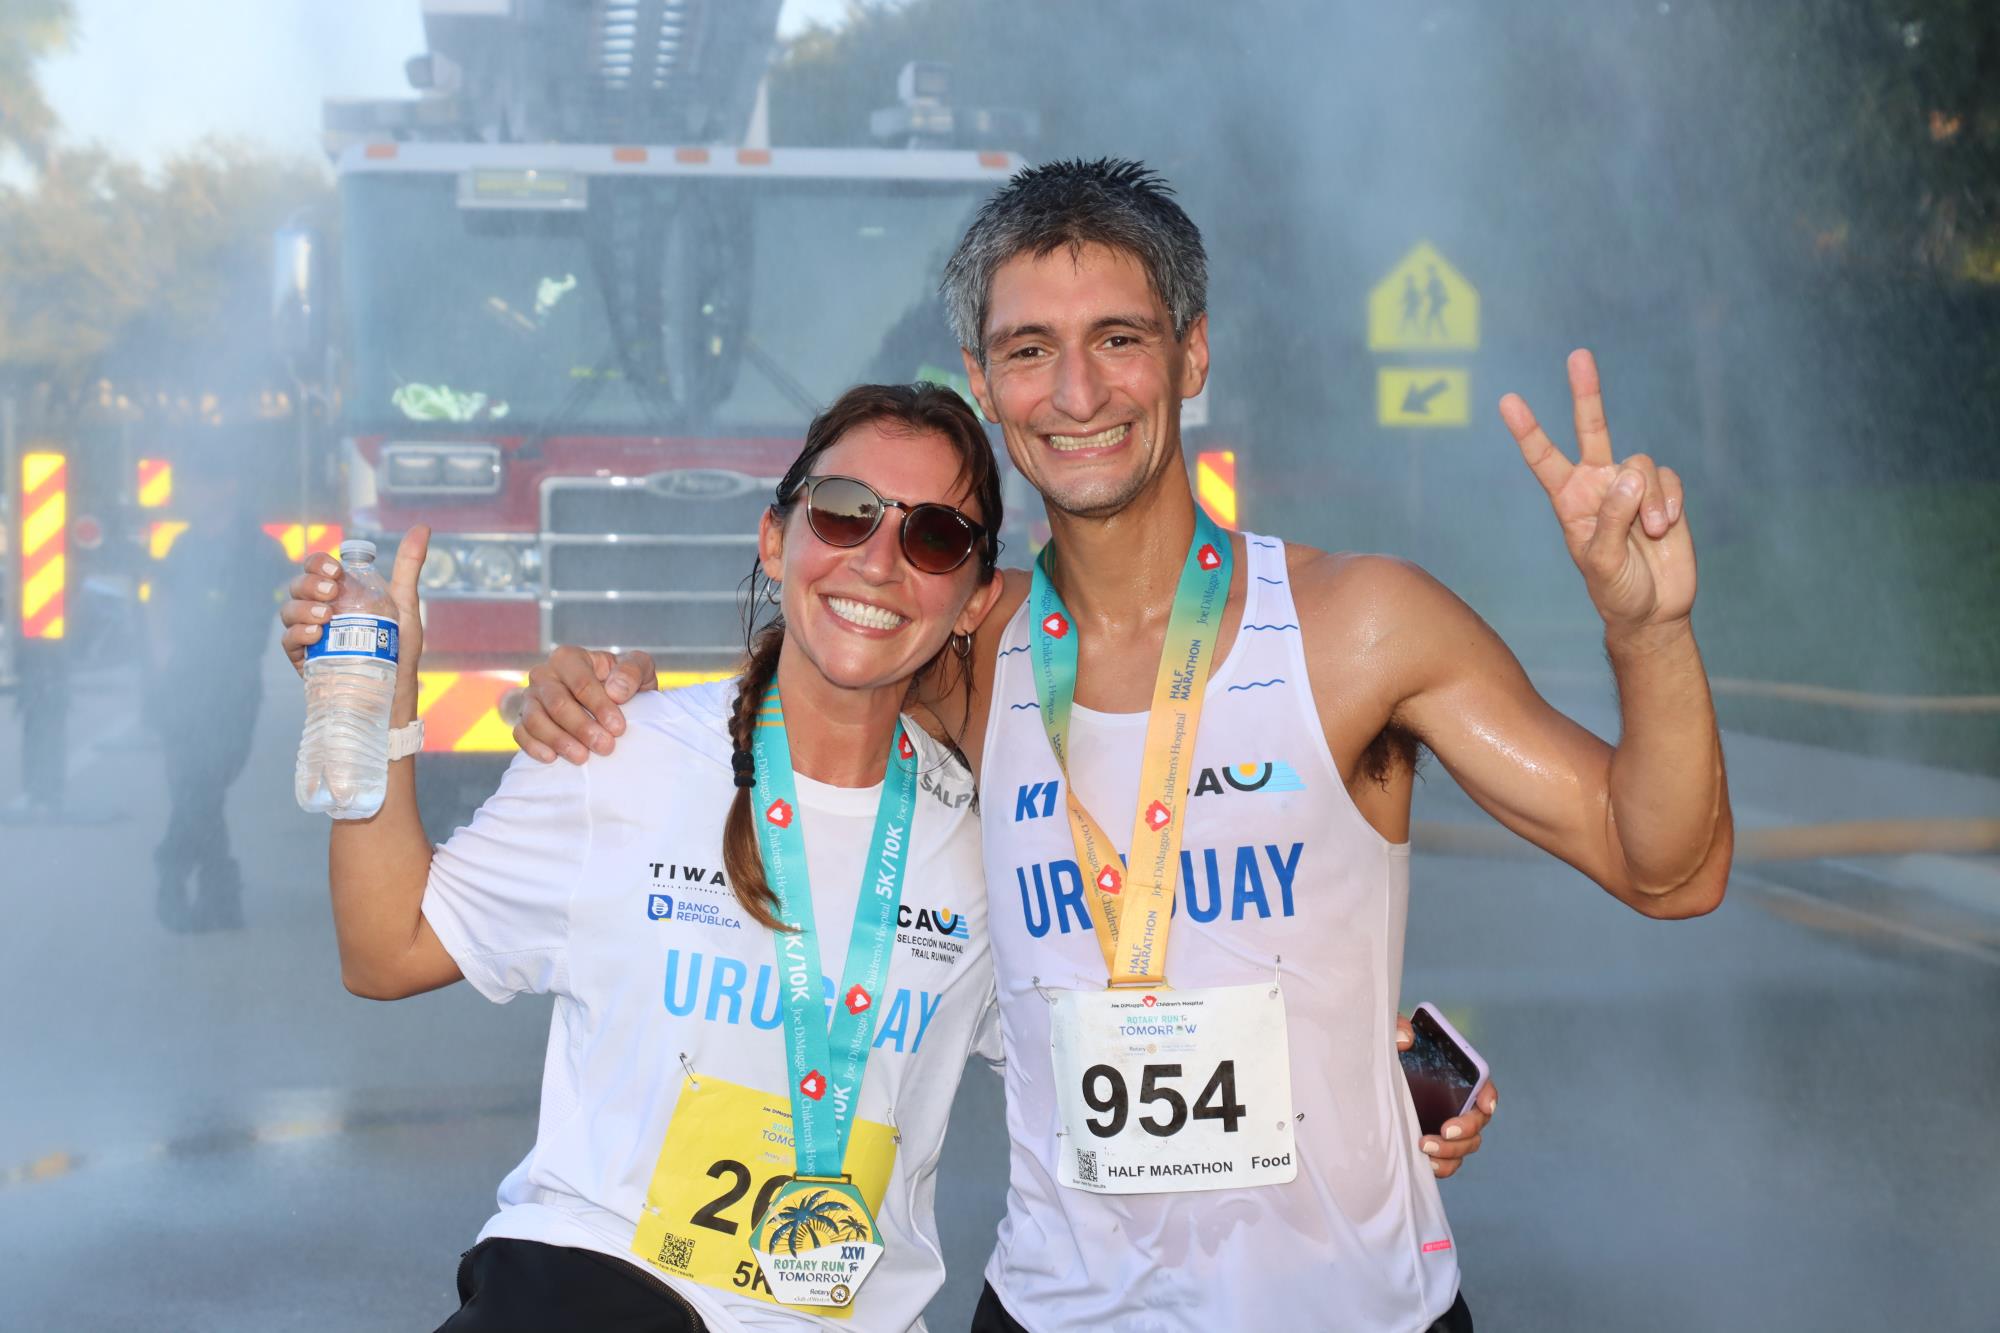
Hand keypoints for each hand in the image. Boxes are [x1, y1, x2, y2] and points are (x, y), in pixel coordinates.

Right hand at [278, 530, 429, 705]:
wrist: (393, 693)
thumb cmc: (398, 650)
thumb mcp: (404, 605)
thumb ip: (409, 566)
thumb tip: (423, 527)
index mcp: (341, 594)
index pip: (317, 568)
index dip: (319, 564)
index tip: (336, 572)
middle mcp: (321, 610)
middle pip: (299, 586)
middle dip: (310, 585)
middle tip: (333, 594)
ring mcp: (310, 634)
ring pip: (289, 611)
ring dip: (302, 608)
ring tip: (325, 617)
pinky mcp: (304, 659)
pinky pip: (289, 641)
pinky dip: (298, 634)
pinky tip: (316, 635)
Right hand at [514, 645, 658, 763]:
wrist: (608, 704)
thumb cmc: (622, 684)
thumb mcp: (639, 670)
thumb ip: (632, 672)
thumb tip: (616, 691)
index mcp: (569, 658)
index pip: (582, 683)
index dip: (600, 706)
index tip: (618, 728)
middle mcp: (544, 674)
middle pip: (558, 703)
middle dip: (582, 728)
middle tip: (606, 747)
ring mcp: (530, 697)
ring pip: (535, 719)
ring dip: (559, 740)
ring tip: (583, 758)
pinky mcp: (523, 719)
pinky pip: (521, 733)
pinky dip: (534, 747)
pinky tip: (553, 758)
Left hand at [1396, 1013, 1498, 1179]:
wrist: (1364, 1078)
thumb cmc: (1387, 1053)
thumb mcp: (1390, 1035)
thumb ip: (1398, 1029)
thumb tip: (1406, 1040)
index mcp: (1455, 1077)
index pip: (1484, 1086)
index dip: (1489, 1095)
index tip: (1485, 1104)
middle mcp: (1457, 1104)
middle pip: (1478, 1122)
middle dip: (1466, 1129)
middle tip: (1444, 1130)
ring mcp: (1446, 1127)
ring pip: (1466, 1146)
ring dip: (1451, 1151)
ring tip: (1424, 1146)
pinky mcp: (1433, 1145)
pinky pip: (1448, 1163)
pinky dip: (1442, 1167)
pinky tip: (1426, 1163)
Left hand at [1500, 349, 1695, 635]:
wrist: (1654, 609)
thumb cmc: (1616, 591)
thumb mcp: (1601, 563)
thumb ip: (1610, 520)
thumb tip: (1628, 475)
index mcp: (1569, 500)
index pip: (1544, 459)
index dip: (1528, 430)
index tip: (1508, 401)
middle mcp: (1597, 484)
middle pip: (1591, 429)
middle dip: (1586, 392)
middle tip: (1578, 355)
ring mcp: (1632, 486)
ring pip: (1640, 463)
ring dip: (1648, 500)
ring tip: (1649, 533)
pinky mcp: (1663, 492)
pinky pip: (1669, 478)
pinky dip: (1669, 501)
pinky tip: (1665, 528)